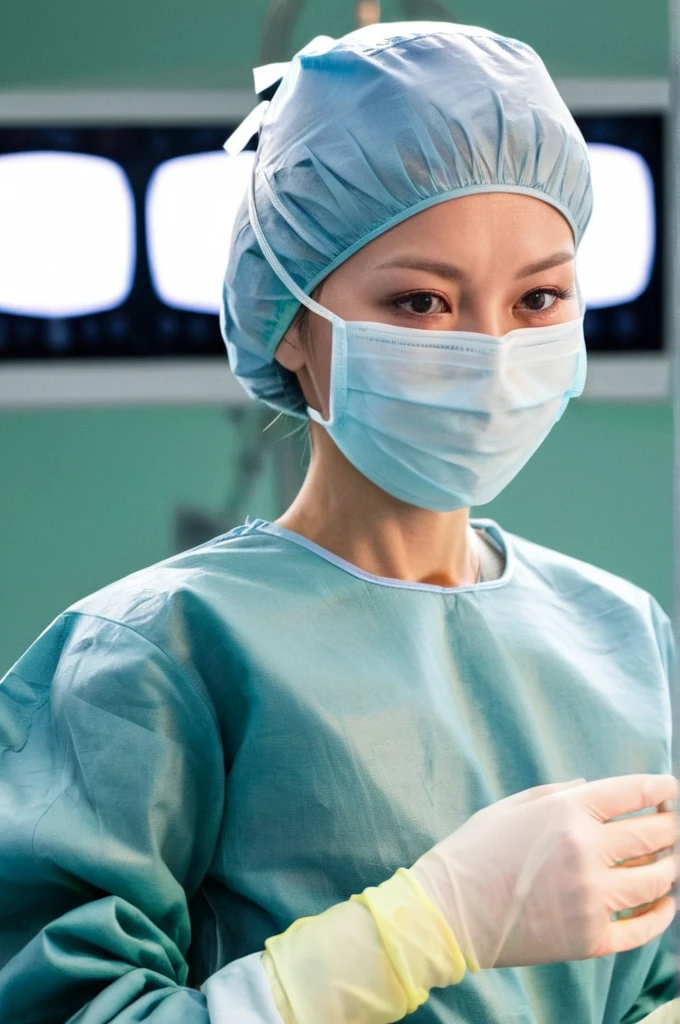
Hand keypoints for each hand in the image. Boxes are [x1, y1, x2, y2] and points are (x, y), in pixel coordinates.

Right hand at [408, 774, 677, 968]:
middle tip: (672, 826)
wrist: (448, 912)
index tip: (670, 790)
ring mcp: (592, 899)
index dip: (661, 789)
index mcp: (567, 813)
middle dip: (671, 826)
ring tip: (669, 863)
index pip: (634, 793)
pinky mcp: (591, 939)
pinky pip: (644, 928)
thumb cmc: (473, 852)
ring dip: (670, 868)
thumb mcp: (510, 807)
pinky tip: (665, 904)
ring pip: (657, 880)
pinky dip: (662, 916)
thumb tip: (593, 788)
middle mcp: (587, 852)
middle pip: (655, 834)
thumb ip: (556, 793)